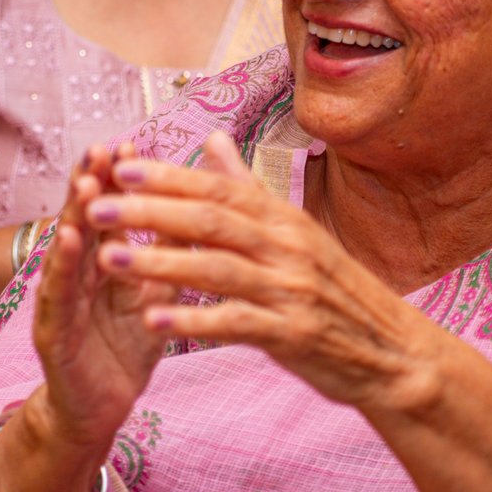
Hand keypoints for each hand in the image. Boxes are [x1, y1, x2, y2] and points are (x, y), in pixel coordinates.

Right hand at [34, 142, 172, 448]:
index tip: (130, 141)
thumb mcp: (156, 295)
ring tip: (88, 182)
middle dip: (91, 183)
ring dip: (75, 215)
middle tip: (102, 147)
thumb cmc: (125, 348)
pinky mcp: (52, 335)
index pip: (110, 213)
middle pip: (84, 221)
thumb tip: (200, 211)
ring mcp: (61, 303)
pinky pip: (58, 298)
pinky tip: (69, 241)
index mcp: (104, 264)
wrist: (101, 408)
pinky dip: (63, 268)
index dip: (117, 179)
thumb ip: (170, 255)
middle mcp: (78, 275)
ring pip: (67, 252)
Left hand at [91, 133, 431, 412]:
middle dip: (150, 212)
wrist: (394, 352)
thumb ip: (248, 189)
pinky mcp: (293, 334)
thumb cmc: (338, 293)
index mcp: (285, 220)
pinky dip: (193, 320)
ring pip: (217, 269)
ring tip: (108, 259)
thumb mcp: (297, 233)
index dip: (169, 177)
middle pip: (212, 221)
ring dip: (160, 263)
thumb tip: (211, 138)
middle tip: (96, 206)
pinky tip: (152, 320)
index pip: (220, 189)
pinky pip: (236, 323)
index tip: (119, 167)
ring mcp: (292, 290)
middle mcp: (289, 248)